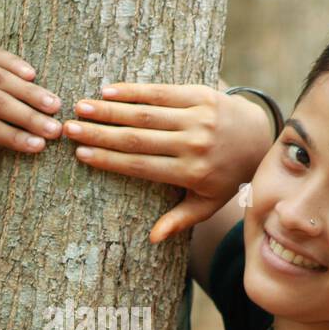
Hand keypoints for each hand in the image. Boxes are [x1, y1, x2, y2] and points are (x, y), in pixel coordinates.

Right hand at [63, 82, 273, 242]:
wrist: (259, 139)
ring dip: (110, 110)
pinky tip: (108, 90)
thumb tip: (152, 239)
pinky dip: (134, 92)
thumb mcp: (207, 204)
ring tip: (81, 107)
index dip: (109, 159)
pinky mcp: (201, 95)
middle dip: (100, 133)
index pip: (141, 165)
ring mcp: (198, 118)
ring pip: (146, 114)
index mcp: (191, 172)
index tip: (81, 154)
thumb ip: (180, 220)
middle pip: (137, 139)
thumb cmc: (225, 176)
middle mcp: (194, 144)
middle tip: (70, 129)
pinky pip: (163, 92)